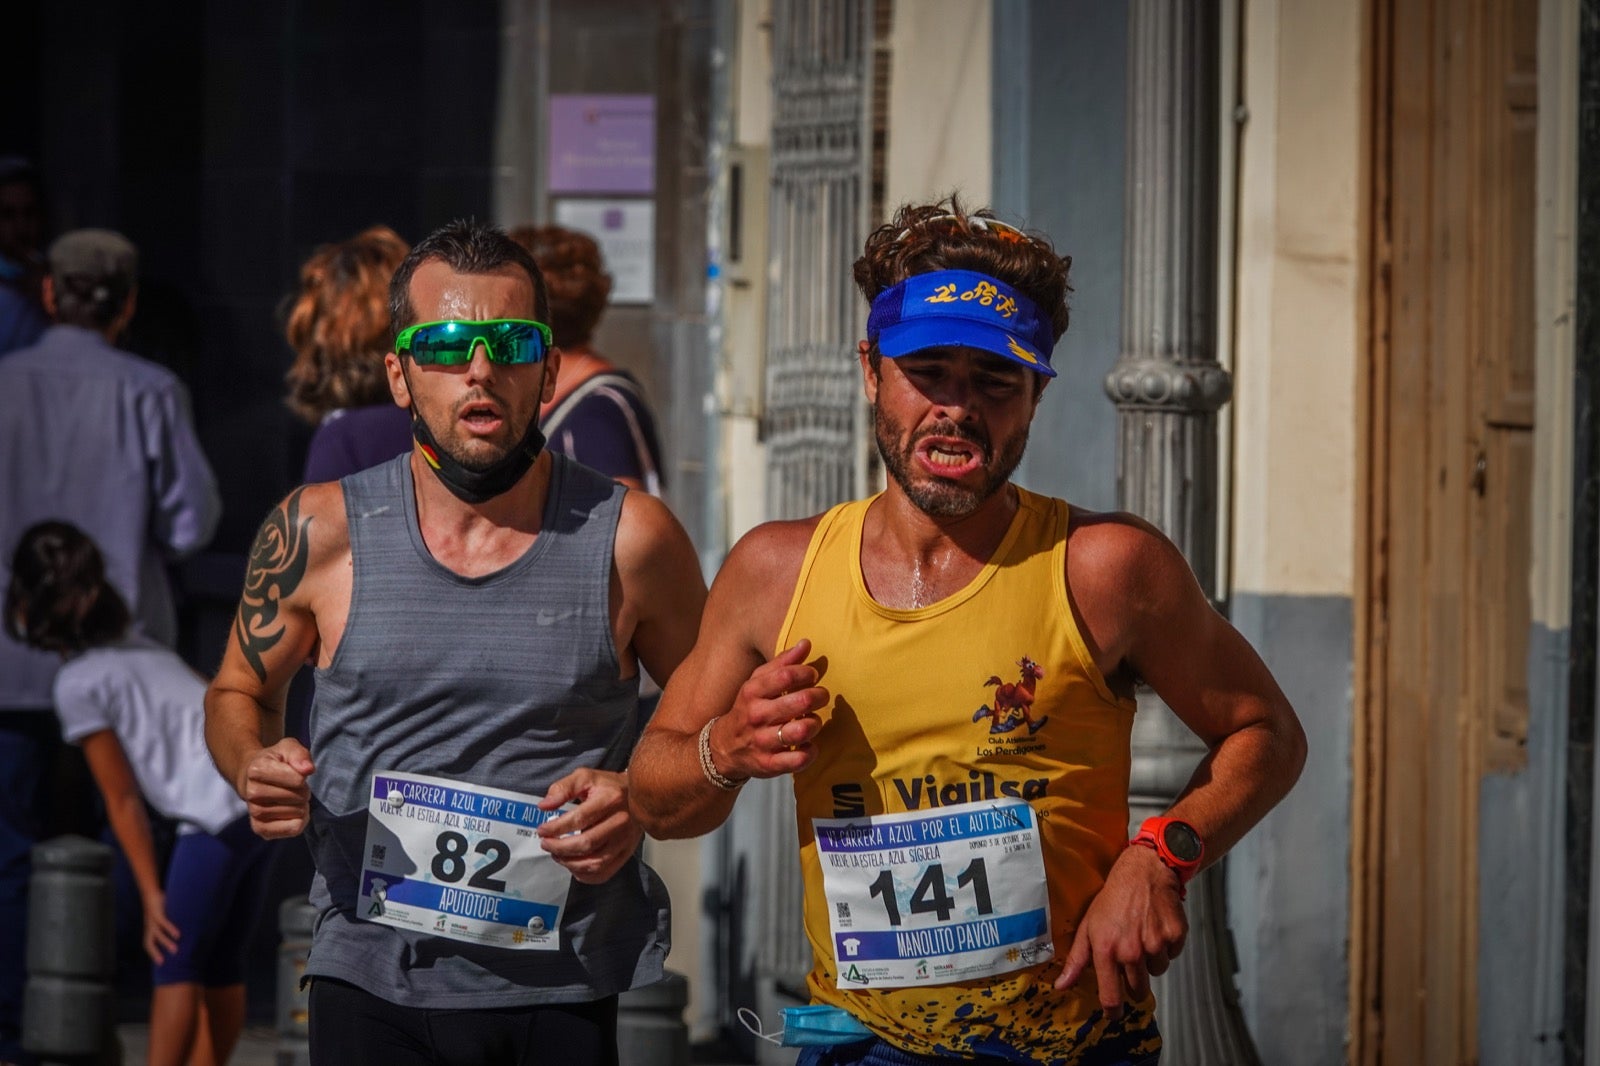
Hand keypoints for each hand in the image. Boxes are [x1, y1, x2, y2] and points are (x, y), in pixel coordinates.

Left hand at [141, 890, 180, 963]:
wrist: (151, 892)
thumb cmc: (160, 906)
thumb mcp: (163, 917)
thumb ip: (168, 924)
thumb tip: (182, 932)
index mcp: (150, 928)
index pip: (148, 944)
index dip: (153, 953)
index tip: (160, 963)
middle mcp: (150, 926)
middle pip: (149, 942)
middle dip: (155, 952)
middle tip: (162, 962)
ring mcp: (152, 920)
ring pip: (157, 934)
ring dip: (165, 943)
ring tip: (175, 950)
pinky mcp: (157, 912)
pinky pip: (163, 923)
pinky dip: (170, 929)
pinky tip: (178, 934)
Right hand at [240, 737, 314, 838]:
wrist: (253, 778)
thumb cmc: (275, 761)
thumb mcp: (288, 748)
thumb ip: (299, 754)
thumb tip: (307, 769)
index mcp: (256, 770)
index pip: (298, 779)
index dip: (303, 776)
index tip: (294, 772)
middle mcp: (252, 793)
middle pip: (298, 797)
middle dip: (303, 791)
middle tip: (294, 787)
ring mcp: (254, 812)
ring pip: (297, 814)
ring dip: (301, 806)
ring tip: (291, 798)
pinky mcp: (260, 828)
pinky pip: (292, 829)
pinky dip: (300, 822)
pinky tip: (293, 813)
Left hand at [537, 768, 642, 883]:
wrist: (638, 794)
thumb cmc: (608, 786)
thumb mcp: (585, 777)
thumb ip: (563, 788)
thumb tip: (544, 806)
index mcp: (610, 799)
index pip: (579, 819)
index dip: (556, 828)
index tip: (542, 830)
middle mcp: (620, 821)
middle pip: (586, 844)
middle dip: (559, 847)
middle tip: (546, 844)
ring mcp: (625, 840)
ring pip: (594, 862)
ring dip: (570, 863)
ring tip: (557, 855)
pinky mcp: (627, 853)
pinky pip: (604, 872)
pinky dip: (585, 875)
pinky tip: (573, 866)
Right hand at [710, 640, 829, 780]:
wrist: (724, 748)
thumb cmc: (749, 709)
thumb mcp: (757, 683)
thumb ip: (782, 663)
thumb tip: (806, 643)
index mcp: (752, 692)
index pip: (786, 676)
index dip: (806, 673)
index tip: (812, 675)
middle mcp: (756, 716)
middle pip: (800, 702)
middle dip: (818, 696)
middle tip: (820, 696)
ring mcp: (762, 742)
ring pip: (802, 730)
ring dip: (815, 723)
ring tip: (813, 720)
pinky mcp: (769, 764)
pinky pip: (799, 759)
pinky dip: (811, 751)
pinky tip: (809, 744)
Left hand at [1054, 843, 1188, 1018]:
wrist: (1144, 872)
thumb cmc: (1112, 900)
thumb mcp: (1088, 927)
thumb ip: (1076, 960)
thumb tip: (1061, 987)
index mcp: (1107, 951)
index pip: (1111, 996)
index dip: (1113, 1011)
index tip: (1114, 1014)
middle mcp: (1132, 951)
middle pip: (1139, 990)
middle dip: (1134, 983)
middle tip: (1130, 961)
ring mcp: (1156, 944)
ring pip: (1157, 971)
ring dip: (1151, 961)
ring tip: (1142, 936)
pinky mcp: (1175, 936)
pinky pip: (1172, 955)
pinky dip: (1166, 946)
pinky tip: (1156, 927)